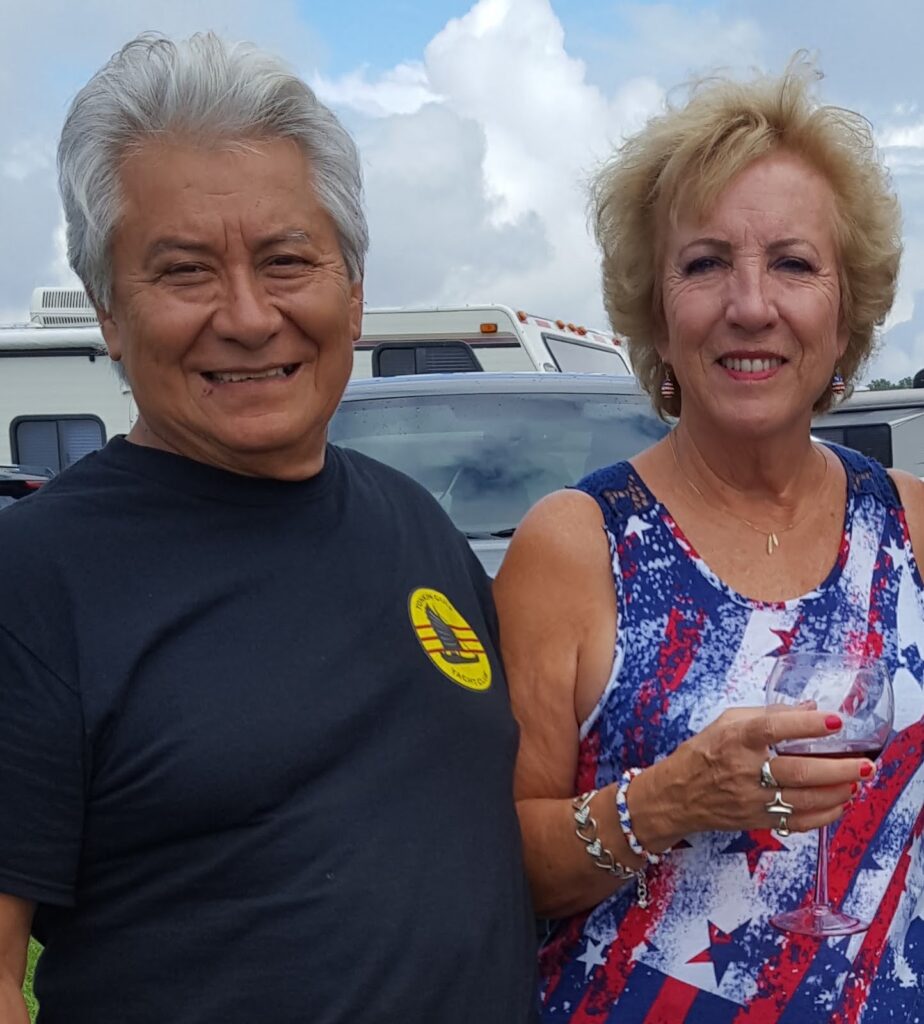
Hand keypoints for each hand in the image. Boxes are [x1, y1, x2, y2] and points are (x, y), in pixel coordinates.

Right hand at [641, 706, 875, 842]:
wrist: (677, 794)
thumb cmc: (704, 752)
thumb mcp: (727, 721)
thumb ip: (767, 713)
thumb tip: (809, 707)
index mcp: (736, 738)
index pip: (773, 728)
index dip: (805, 724)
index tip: (834, 721)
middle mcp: (745, 769)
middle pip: (798, 771)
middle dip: (838, 768)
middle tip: (865, 763)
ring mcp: (752, 799)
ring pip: (803, 799)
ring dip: (837, 792)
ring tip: (857, 781)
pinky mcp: (757, 820)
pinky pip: (797, 822)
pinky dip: (823, 816)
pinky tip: (839, 804)